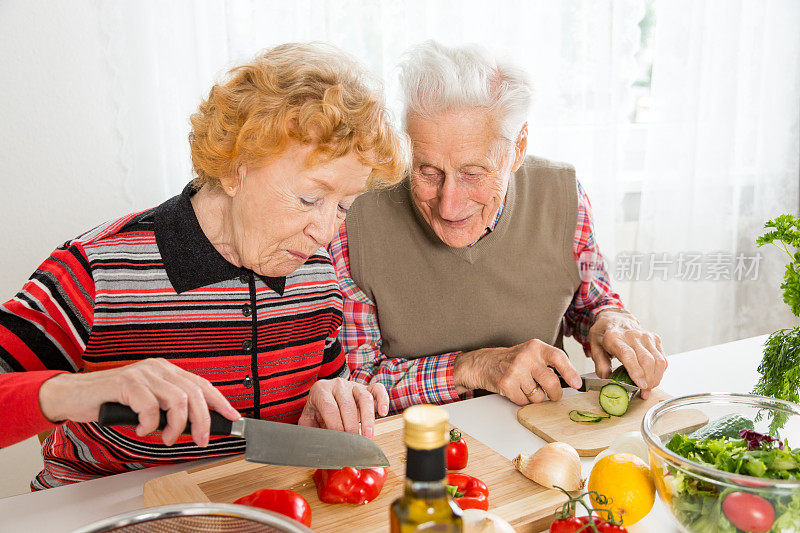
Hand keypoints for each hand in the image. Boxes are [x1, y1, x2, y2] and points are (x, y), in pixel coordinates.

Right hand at [38, 358, 239, 446]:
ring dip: (175, 426)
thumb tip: (196, 427)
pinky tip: (139, 429)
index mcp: (167, 371)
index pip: (202, 385)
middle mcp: (158, 368)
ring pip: (177, 400)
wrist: (76, 395)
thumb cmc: (113, 402)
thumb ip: (169, 409)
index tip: (233, 418)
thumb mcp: (147, 404)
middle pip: (194, 394)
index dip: (220, 402)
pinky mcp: (127, 382)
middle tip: (199, 440)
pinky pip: (150, 407)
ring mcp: (143, 373)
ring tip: (163, 437)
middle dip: (202, 421)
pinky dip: (149, 424)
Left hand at [297, 378, 388, 437]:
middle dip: (351, 426)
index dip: (335, 425)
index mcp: (321, 390)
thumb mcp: (308, 419)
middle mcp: (338, 385)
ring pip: (364, 398)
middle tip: (353, 444)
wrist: (326, 395)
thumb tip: (313, 447)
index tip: (339, 442)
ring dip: (368, 419)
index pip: (329, 408)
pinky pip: (378, 389)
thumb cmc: (318, 411)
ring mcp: (353, 385)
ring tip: (368, 437)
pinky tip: (383, 413)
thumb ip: (308, 430)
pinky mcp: (367, 387)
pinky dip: (383, 400)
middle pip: (347, 404)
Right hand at [452, 339, 582, 405]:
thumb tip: (572, 379)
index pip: (558, 357)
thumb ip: (549, 362)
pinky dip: (522, 400)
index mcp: (536, 347)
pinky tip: (516, 390)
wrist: (484, 363)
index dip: (570, 372)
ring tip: (525, 387)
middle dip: (555, 394)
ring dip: (535, 397)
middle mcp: (526, 357)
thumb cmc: (512, 360)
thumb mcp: (531, 353)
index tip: (577, 383)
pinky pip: (524, 401)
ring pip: (538, 396)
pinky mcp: (506, 384)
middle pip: (551, 382)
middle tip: (553, 394)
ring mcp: (515, 371)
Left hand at [588, 309, 666, 398]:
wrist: (615, 319)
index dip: (636, 371)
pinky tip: (652, 377)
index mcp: (614, 337)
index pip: (628, 355)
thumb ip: (600, 365)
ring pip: (658, 361)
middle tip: (644, 392)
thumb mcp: (595, 348)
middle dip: (648, 380)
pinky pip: (662, 358)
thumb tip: (608, 380)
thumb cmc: (604, 335)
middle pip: (647, 360)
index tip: (640, 385)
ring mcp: (646, 336)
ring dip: (656, 378)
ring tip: (649, 387)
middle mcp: (632, 335)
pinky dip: (660, 371)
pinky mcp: (655, 339)